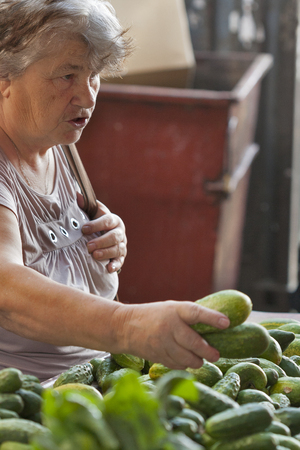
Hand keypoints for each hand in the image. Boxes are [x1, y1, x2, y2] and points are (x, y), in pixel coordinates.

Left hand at [78, 194, 126, 272]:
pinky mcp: (121, 257)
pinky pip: (120, 261)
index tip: (83, 229)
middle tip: (89, 246)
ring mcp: (122, 245)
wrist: (105, 234)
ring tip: (94, 255)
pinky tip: (108, 268)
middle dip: (101, 241)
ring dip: (106, 253)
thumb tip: (76, 195)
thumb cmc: (96, 223)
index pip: (107, 220)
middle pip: (114, 236)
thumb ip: (85, 205)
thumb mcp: (92, 213)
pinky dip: (115, 265)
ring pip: (117, 249)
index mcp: (114, 220)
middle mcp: (120, 232)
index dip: (96, 225)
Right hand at [113, 300, 229, 368]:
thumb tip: (217, 324)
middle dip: (208, 352)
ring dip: (197, 361)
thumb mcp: (171, 308)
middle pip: (194, 343)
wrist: (125, 327)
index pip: (196, 313)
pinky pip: (177, 365)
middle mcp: (169, 326)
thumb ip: (189, 316)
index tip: (226, 323)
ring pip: (187, 358)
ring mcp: (162, 343)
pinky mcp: (157, 356)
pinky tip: (186, 360)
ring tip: (201, 359)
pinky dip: (184, 365)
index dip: (212, 318)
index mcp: (174, 310)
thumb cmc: (154, 315)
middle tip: (216, 355)